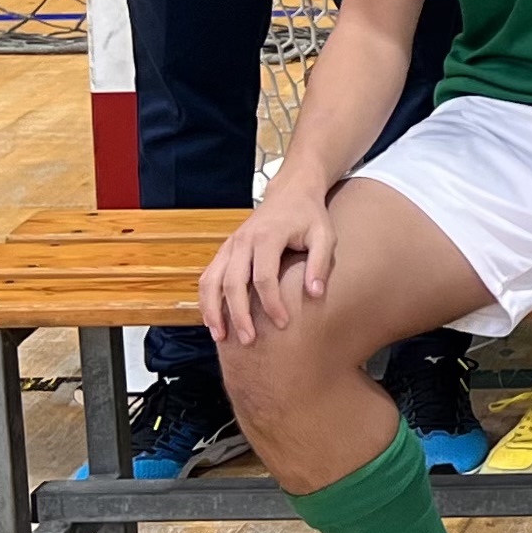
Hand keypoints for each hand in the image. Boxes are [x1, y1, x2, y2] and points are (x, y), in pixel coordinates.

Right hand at [199, 177, 335, 344]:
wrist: (290, 192)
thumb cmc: (309, 216)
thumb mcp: (324, 235)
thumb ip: (320, 263)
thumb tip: (315, 293)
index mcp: (268, 236)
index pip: (264, 277)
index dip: (272, 304)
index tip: (283, 324)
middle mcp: (243, 240)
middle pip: (233, 283)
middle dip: (239, 314)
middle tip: (248, 340)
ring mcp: (230, 245)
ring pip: (212, 281)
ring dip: (213, 310)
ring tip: (222, 336)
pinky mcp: (224, 250)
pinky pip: (208, 277)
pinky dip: (206, 300)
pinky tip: (213, 321)